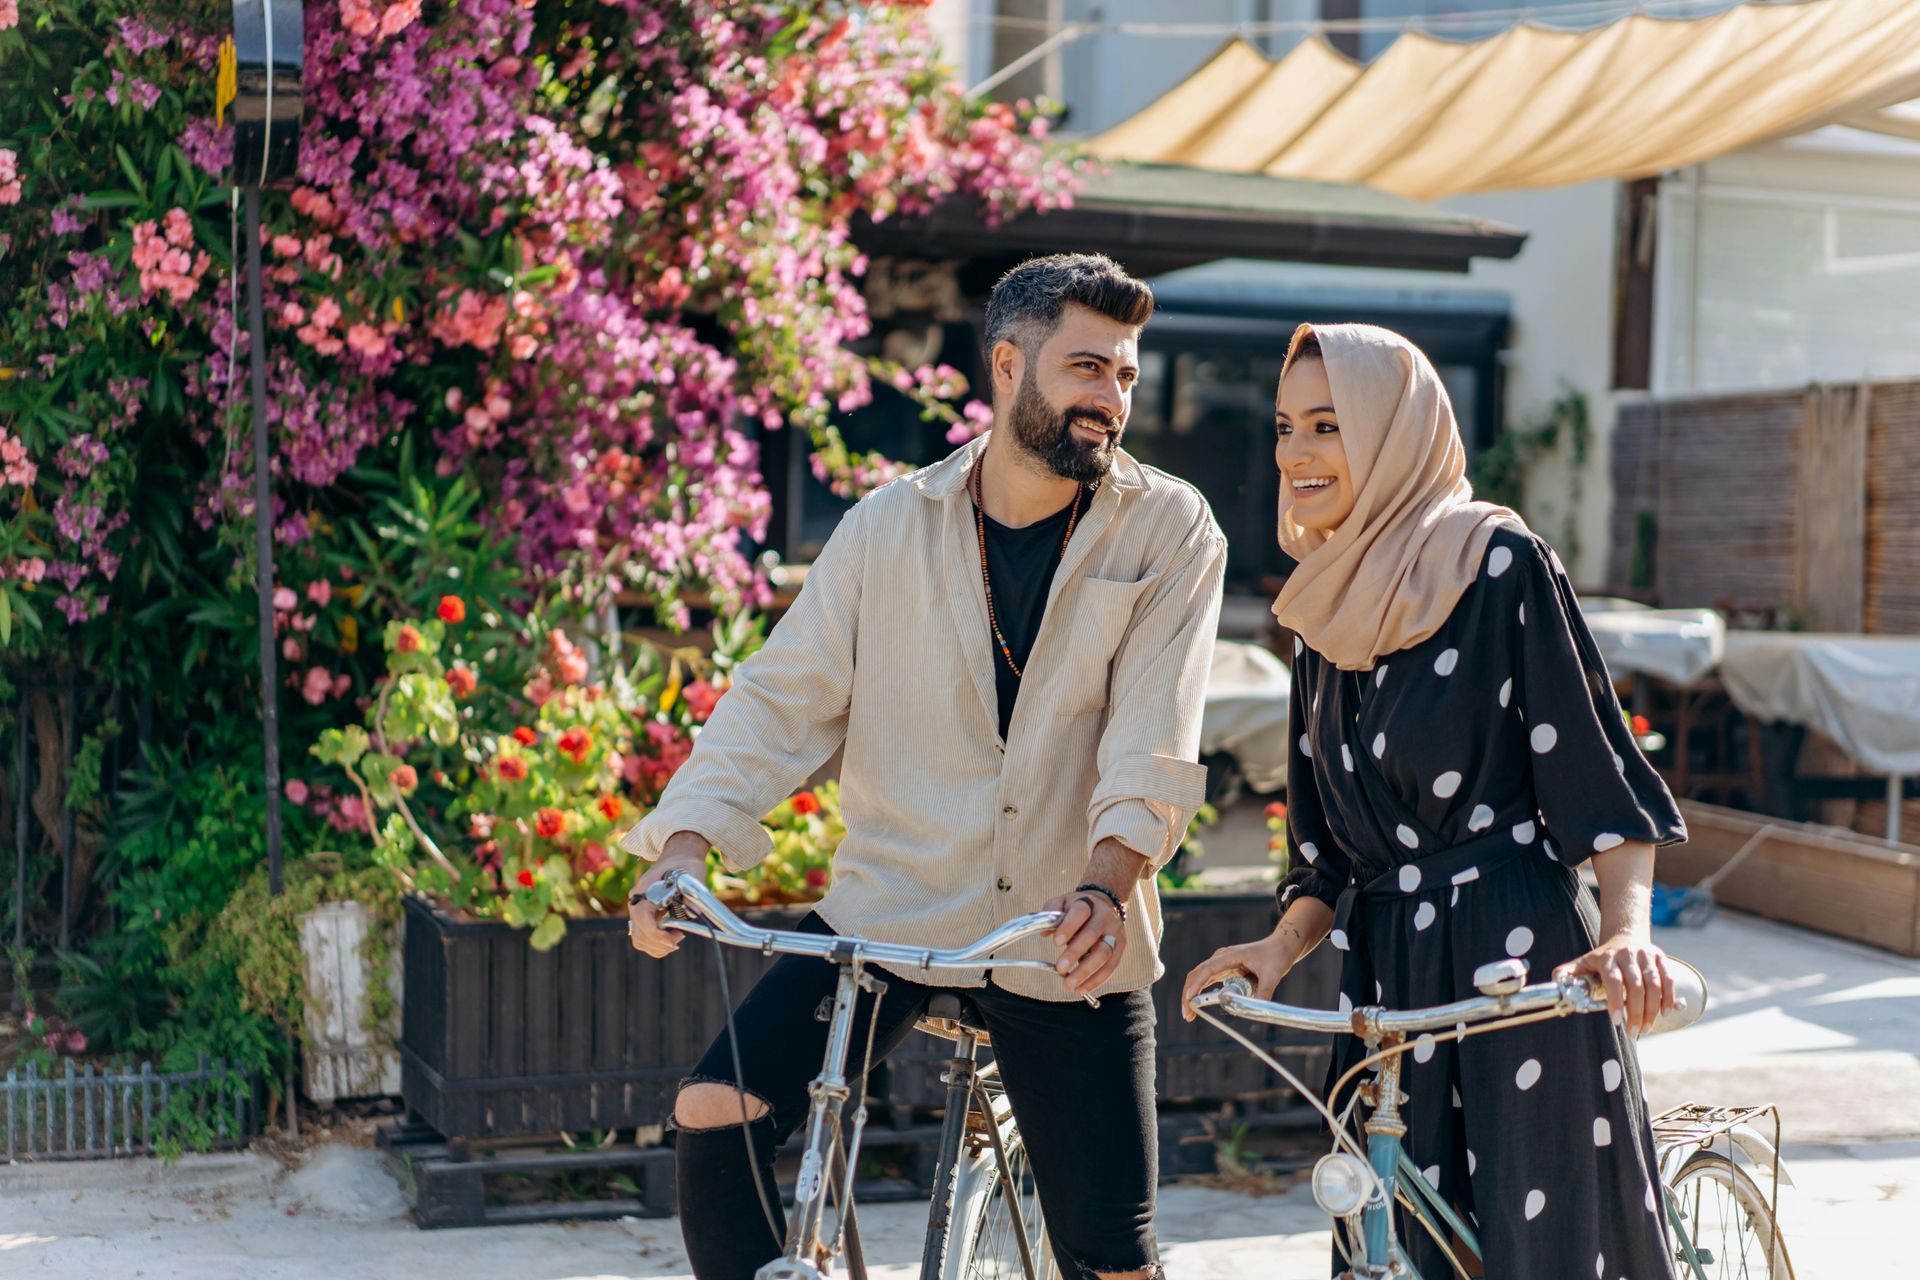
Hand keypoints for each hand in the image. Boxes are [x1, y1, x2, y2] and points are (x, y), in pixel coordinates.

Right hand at [627, 833, 708, 957]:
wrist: (677, 858)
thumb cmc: (684, 864)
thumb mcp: (692, 872)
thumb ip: (692, 891)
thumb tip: (694, 913)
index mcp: (644, 890)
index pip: (642, 919)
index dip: (656, 934)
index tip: (674, 938)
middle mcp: (637, 902)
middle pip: (639, 934)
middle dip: (660, 943)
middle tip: (680, 936)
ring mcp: (638, 911)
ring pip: (640, 940)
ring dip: (658, 946)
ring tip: (676, 937)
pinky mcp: (644, 917)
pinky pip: (644, 939)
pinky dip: (656, 944)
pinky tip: (671, 937)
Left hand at [1041, 889, 1125, 995]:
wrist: (1105, 905)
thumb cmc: (1077, 908)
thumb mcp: (1062, 903)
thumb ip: (1051, 913)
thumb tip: (1045, 933)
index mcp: (1088, 903)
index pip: (1080, 913)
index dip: (1068, 927)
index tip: (1055, 942)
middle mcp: (1104, 917)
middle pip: (1092, 934)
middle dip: (1075, 953)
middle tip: (1060, 969)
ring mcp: (1115, 933)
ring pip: (1104, 953)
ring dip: (1086, 971)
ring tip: (1069, 985)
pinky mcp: (1120, 948)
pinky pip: (1110, 966)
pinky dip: (1096, 980)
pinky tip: (1081, 989)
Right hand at [1180, 936, 1294, 1021]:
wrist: (1281, 946)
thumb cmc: (1276, 956)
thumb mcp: (1273, 974)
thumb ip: (1264, 991)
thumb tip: (1258, 1009)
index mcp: (1230, 956)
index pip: (1208, 969)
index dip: (1197, 984)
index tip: (1190, 998)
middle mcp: (1222, 958)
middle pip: (1197, 974)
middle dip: (1188, 994)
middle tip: (1187, 1014)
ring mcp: (1222, 963)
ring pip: (1199, 977)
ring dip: (1192, 994)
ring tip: (1190, 1014)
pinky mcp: (1225, 969)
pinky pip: (1208, 980)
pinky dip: (1200, 992)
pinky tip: (1198, 1004)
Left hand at [1555, 931, 1674, 1037]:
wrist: (1625, 937)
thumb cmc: (1601, 958)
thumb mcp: (1582, 963)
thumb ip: (1566, 974)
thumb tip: (1557, 988)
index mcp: (1606, 957)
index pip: (1613, 980)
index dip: (1616, 1001)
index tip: (1617, 1020)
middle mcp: (1627, 954)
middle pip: (1636, 986)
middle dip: (1636, 1013)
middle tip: (1633, 1032)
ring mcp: (1646, 955)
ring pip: (1654, 985)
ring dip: (1652, 1010)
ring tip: (1646, 1028)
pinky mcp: (1660, 958)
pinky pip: (1668, 979)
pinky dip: (1668, 998)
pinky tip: (1665, 1013)